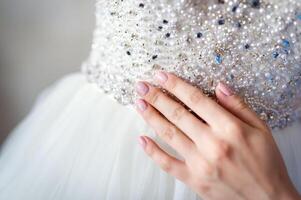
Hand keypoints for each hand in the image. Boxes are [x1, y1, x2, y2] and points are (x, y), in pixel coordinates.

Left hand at [134, 71, 299, 199]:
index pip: (196, 99)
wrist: (268, 199)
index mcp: (229, 128)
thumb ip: (238, 106)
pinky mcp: (194, 179)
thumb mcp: (261, 129)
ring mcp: (200, 163)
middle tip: (142, 86)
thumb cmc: (266, 163)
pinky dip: (153, 151)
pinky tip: (142, 139)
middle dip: (156, 97)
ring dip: (151, 117)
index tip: (161, 76)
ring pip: (169, 134)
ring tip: (139, 103)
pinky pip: (168, 163)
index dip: (176, 85)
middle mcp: (212, 144)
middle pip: (177, 114)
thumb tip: (219, 87)